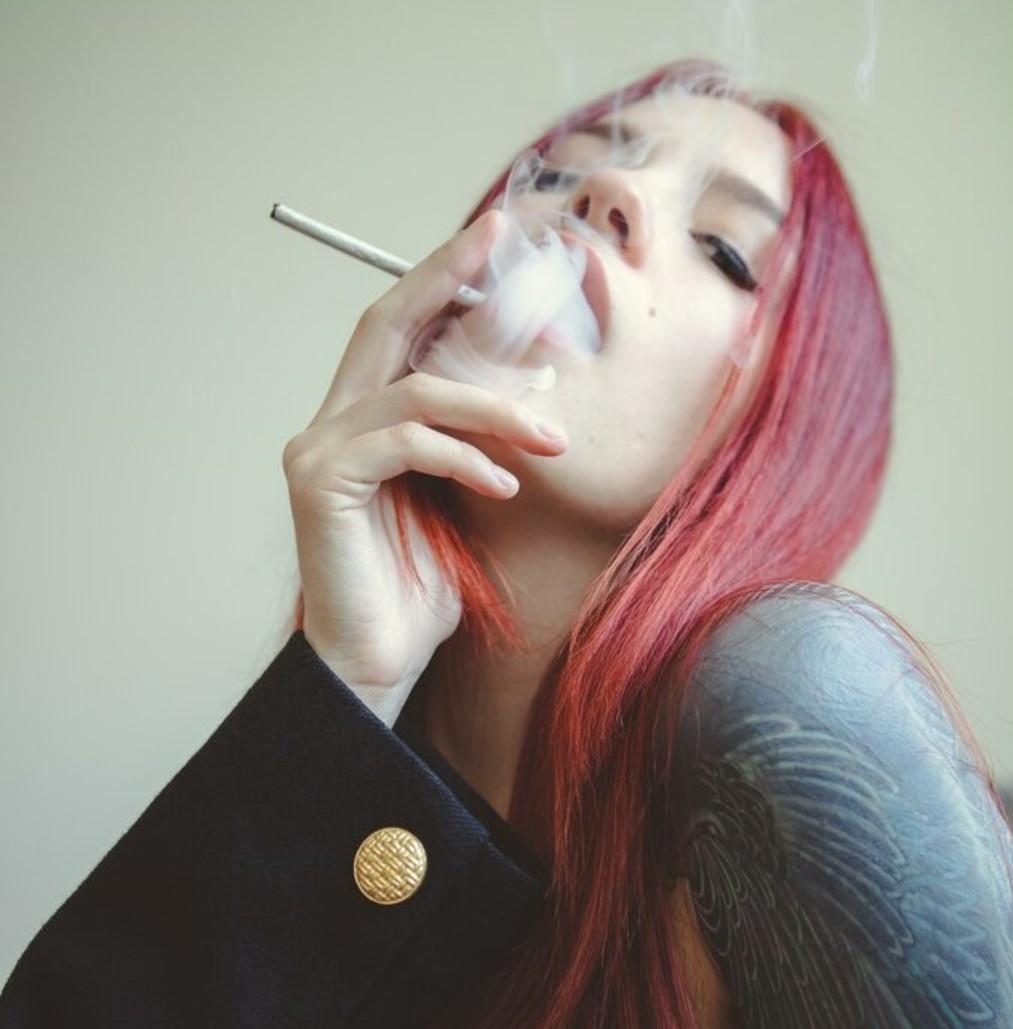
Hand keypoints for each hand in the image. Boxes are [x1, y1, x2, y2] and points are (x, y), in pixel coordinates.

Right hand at [281, 209, 567, 724]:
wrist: (382, 663)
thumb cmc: (424, 590)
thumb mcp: (470, 499)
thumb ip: (484, 441)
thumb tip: (538, 382)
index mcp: (362, 422)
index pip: (401, 331)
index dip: (443, 278)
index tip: (496, 239)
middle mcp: (331, 425)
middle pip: (387, 324)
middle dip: (446, 276)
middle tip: (500, 242)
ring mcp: (318, 451)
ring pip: (413, 391)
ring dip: (494, 405)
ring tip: (552, 437)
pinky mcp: (321, 484)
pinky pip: (405, 444)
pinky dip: (463, 455)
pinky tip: (504, 482)